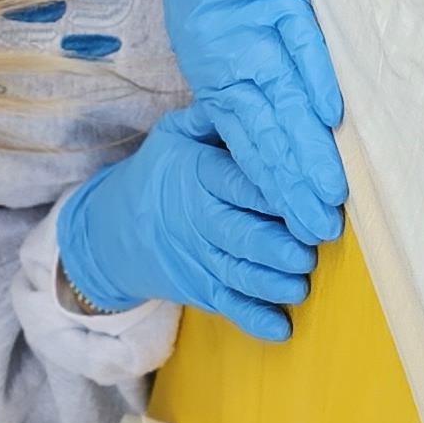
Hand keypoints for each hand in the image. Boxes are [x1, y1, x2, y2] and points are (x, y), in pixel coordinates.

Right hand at [54, 111, 318, 340]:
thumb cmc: (160, 172)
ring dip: (271, 282)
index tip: (306, 194)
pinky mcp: (199, 289)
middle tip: (311, 247)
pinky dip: (253, 321)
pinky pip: (227, 306)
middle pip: (239, 234)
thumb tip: (248, 93)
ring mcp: (197, 258)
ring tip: (301, 281)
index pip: (235, 182)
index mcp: (196, 176)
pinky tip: (281, 328)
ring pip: (237, 273)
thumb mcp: (174, 135)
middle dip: (276, 243)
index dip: (270, 191)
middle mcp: (197, 219)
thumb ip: (211, 118)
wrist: (112, 231)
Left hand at [148, 0, 346, 242]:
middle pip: (258, 132)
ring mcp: (248, 23)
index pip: (239, 134)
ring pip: (279, 102)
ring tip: (330, 197)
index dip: (265, 179)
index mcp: (209, 59)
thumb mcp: (216, 11)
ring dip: (305, 153)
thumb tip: (273, 105)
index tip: (287, 219)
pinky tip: (332, 119)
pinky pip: (299, 45)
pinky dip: (315, 81)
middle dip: (286, 187)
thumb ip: (241, 59)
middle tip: (313, 232)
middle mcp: (223, 50)